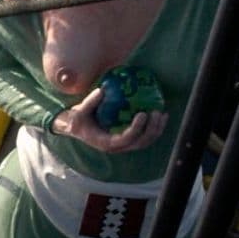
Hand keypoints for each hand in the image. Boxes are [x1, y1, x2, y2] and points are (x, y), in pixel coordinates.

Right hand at [52, 85, 167, 151]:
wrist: (76, 128)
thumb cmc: (78, 120)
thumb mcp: (79, 112)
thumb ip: (90, 102)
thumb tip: (103, 90)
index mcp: (107, 143)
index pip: (126, 139)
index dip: (136, 128)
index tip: (142, 113)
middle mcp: (118, 147)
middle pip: (140, 142)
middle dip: (151, 128)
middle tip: (156, 112)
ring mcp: (124, 144)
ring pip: (146, 141)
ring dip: (156, 129)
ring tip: (162, 113)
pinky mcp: (128, 139)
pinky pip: (145, 136)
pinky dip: (154, 128)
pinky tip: (161, 116)